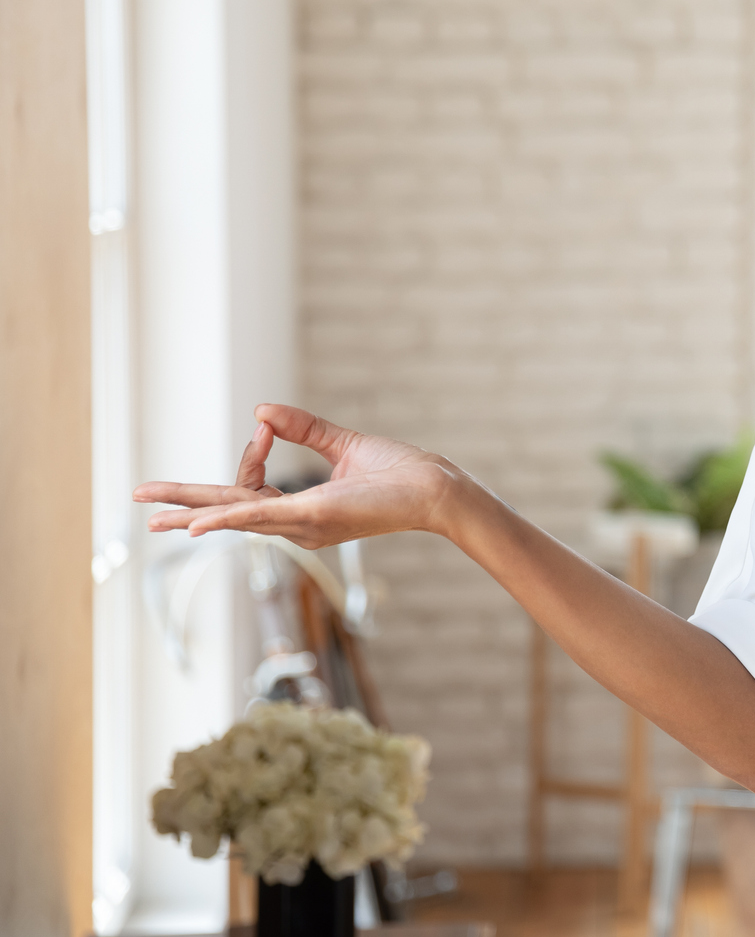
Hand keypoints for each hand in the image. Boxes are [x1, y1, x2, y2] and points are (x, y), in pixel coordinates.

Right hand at [135, 405, 470, 549]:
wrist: (434, 488)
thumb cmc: (398, 474)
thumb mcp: (343, 444)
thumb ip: (303, 429)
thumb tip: (261, 412)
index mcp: (298, 508)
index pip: (248, 487)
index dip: (250, 454)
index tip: (266, 426)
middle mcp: (295, 523)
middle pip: (225, 510)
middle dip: (182, 504)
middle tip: (138, 499)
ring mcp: (302, 524)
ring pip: (235, 516)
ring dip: (192, 512)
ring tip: (153, 516)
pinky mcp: (315, 516)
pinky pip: (262, 516)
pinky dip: (229, 517)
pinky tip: (197, 523)